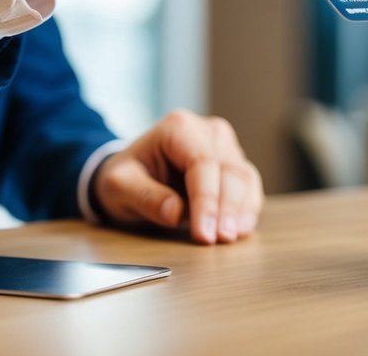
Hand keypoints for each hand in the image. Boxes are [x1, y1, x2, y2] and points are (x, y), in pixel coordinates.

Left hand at [91, 110, 263, 243]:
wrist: (131, 175)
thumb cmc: (125, 176)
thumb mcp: (118, 185)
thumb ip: (144, 196)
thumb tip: (175, 212)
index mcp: (178, 127)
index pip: (202, 162)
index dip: (206, 200)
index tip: (203, 233)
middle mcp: (208, 131)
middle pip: (229, 169)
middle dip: (227, 208)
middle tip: (220, 240)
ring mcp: (224, 147)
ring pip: (245, 177)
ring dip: (241, 210)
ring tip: (232, 238)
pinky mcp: (233, 165)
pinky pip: (249, 186)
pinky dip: (248, 209)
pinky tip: (241, 230)